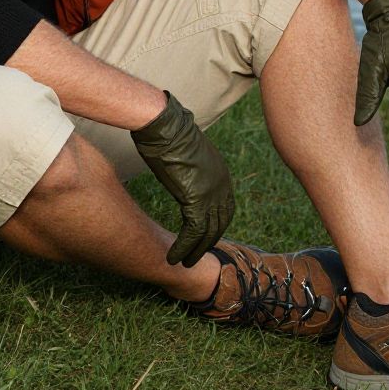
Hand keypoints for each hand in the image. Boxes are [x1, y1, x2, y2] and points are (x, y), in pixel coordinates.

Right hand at [131, 92, 234, 265]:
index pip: (224, 208)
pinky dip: (184, 247)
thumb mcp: (185, 151)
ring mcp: (211, 192)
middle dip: (208, 242)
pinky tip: (174, 256)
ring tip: (184, 264)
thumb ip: (189, 165)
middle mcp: (221, 185)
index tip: (204, 239)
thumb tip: (179, 165)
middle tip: (196, 258)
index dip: (215, 226)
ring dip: (195, 251)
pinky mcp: (197, 199)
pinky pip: (193, 232)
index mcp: (220, 173)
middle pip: (220, 223)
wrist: (164, 126)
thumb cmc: (167, 132)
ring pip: (208, 232)